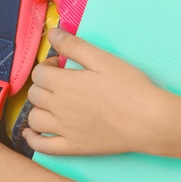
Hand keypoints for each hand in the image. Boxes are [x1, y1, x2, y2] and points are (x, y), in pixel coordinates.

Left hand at [23, 26, 168, 155]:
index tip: (61, 65)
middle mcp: (58, 107)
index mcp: (64, 84)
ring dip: (38, 108)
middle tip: (61, 82)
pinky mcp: (72, 147)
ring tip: (52, 104)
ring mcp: (63, 130)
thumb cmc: (130, 87)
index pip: (39, 73)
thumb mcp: (104, 60)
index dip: (48, 66)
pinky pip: (42, 146)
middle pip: (35, 94)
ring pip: (34, 118)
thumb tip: (52, 33)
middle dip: (43, 85)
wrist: (148, 120)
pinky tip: (31, 132)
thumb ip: (75, 46)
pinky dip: (32, 139)